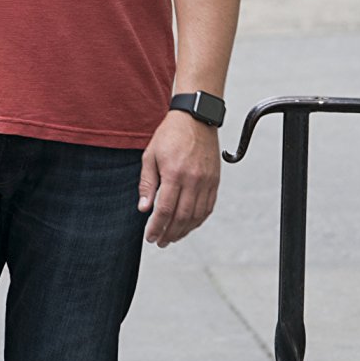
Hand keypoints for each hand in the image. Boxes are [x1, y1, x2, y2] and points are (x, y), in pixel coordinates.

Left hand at [138, 110, 220, 246]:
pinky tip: (189, 226)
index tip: (150, 237)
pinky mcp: (215, 181)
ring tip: (172, 238)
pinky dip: (198, 220)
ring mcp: (207, 181)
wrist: (196, 118)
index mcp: (174, 173)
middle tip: (160, 242)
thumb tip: (144, 208)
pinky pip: (208, 207)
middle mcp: (193, 180)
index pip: (165, 209)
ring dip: (184, 231)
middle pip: (182, 216)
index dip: (157, 227)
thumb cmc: (170, 135)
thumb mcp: (150, 155)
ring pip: (197, 215)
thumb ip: (147, 183)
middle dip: (170, 233)